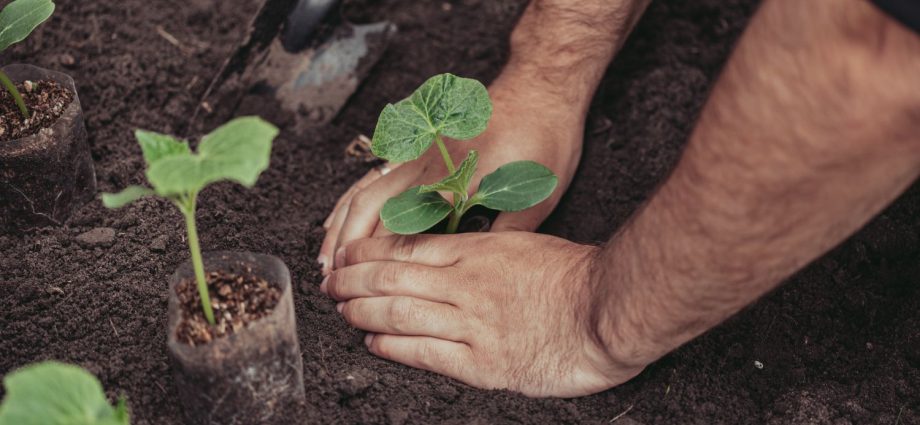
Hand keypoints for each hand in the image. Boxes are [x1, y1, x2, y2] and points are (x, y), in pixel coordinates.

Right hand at [318, 78, 585, 274]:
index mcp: (455, 184)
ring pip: (365, 191)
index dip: (380, 264)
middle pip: (371, 210)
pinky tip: (341, 215)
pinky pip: (374, 174)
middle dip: (347, 249)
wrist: (539, 86)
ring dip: (342, 226)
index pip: (404, 232)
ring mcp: (419, 154)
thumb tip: (483, 274)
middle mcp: (428, 168)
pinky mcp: (419, 145)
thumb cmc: (543, 139)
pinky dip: (352, 198)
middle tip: (334, 284)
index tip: (366, 291)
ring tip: (326, 259)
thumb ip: (503, 233)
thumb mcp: (535, 194)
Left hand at [320, 232, 646, 396]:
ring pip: (401, 313)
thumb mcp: (527, 242)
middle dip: (354, 281)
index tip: (349, 255)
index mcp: (478, 252)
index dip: (371, 253)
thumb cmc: (577, 274)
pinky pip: (427, 352)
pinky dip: (394, 347)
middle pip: (394, 278)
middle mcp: (466, 284)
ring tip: (342, 312)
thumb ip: (489, 247)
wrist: (609, 308)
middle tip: (330, 283)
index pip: (409, 248)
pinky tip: (374, 343)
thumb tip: (461, 245)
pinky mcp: (483, 362)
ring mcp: (472, 323)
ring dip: (364, 312)